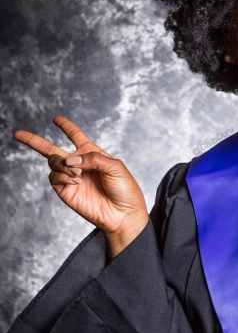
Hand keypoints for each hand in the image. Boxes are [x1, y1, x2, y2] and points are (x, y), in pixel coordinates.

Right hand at [13, 117, 149, 257]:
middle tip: (17, 134)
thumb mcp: (115, 166)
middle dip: (34, 141)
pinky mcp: (65, 191)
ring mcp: (70, 178)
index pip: (76, 136)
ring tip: (78, 174)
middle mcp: (78, 164)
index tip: (56, 119)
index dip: (66, 127)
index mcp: (92, 154)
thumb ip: (93, 158)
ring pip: (53, 161)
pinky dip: (63, 176)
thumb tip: (70, 159)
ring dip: (63, 164)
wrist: (122, 213)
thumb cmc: (124, 189)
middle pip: (51, 149)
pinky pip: (54, 177)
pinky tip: (76, 181)